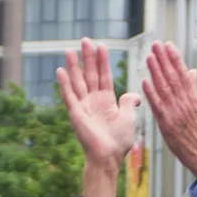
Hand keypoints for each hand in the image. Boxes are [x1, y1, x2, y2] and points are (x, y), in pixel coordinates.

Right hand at [57, 38, 142, 168]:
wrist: (110, 157)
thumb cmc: (119, 141)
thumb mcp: (128, 117)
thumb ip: (129, 103)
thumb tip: (136, 96)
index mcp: (106, 100)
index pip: (104, 76)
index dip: (103, 61)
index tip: (101, 46)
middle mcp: (93, 101)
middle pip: (90, 74)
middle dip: (88, 57)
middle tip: (85, 40)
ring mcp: (83, 106)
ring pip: (78, 81)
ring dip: (74, 66)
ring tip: (70, 50)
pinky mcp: (76, 114)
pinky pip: (69, 96)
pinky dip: (64, 83)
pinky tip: (60, 70)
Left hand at [142, 42, 196, 178]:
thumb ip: (194, 89)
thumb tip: (192, 71)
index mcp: (194, 98)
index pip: (182, 74)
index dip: (175, 58)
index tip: (168, 45)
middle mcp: (185, 103)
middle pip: (173, 77)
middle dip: (164, 59)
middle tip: (156, 44)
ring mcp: (176, 113)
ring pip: (164, 88)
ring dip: (156, 71)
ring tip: (149, 56)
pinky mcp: (167, 124)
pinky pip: (157, 106)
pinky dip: (151, 93)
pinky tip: (145, 81)